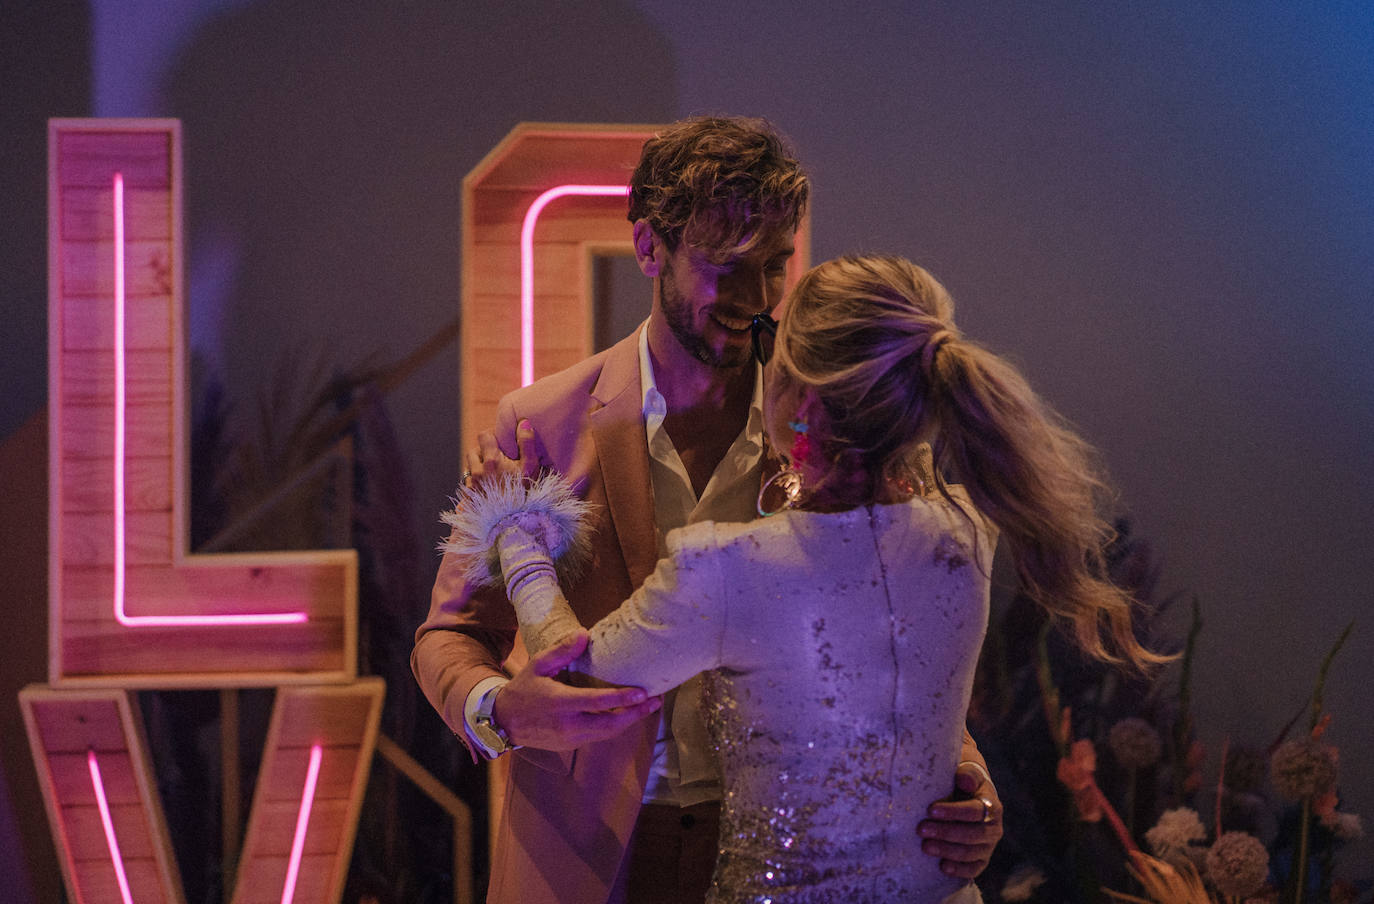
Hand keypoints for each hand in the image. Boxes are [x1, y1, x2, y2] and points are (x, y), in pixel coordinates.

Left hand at [464, 418, 545, 488]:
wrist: (511, 523)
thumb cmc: (524, 494)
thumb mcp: (530, 468)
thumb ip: (526, 443)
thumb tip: (523, 422)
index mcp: (491, 460)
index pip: (483, 435)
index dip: (492, 436)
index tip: (501, 442)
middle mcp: (477, 470)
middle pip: (474, 450)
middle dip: (484, 450)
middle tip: (498, 457)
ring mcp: (472, 484)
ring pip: (470, 465)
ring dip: (479, 465)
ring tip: (493, 471)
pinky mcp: (470, 496)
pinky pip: (469, 481)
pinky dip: (477, 479)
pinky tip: (489, 485)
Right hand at [492, 630, 661, 749]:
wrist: (503, 722)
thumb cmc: (523, 689)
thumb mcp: (537, 665)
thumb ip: (561, 651)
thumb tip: (584, 633)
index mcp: (560, 703)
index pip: (596, 702)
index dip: (621, 698)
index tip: (642, 692)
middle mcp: (567, 725)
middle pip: (609, 724)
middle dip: (635, 714)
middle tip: (655, 701)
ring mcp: (569, 739)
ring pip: (606, 733)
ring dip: (628, 721)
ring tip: (647, 707)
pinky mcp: (570, 746)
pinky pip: (598, 737)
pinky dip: (614, 726)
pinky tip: (626, 714)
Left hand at [916, 763, 1002, 879]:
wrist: (966, 791)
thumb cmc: (961, 779)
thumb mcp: (965, 770)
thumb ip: (966, 773)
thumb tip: (964, 780)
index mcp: (991, 804)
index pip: (975, 811)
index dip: (954, 812)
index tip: (930, 810)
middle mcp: (993, 826)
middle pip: (973, 834)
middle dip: (946, 833)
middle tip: (921, 829)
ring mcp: (988, 845)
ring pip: (971, 853)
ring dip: (948, 851)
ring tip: (925, 847)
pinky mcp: (981, 859)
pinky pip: (974, 868)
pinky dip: (959, 870)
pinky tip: (942, 867)